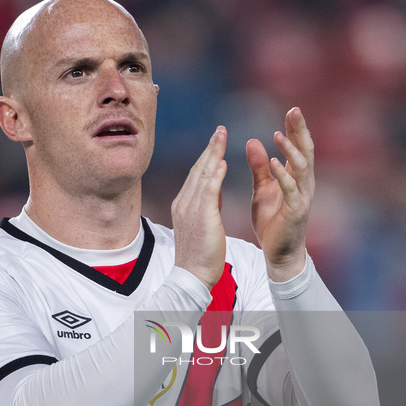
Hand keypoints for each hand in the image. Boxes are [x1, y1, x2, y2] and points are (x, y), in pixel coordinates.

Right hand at [172, 126, 227, 290]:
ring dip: (213, 153)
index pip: (195, 175)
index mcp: (183, 205)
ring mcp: (190, 209)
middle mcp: (184, 203)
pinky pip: (209, 190)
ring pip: (202, 174)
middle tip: (219, 130)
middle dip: (209, 148)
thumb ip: (208, 206)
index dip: (206, 157)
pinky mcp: (201, 216)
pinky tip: (223, 161)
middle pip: (197, 169)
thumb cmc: (199, 256)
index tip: (215, 142)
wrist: (192, 276)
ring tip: (221, 135)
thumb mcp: (202, 226)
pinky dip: (215, 174)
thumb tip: (216, 191)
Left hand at [246, 107, 314, 281]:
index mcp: (296, 176)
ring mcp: (302, 196)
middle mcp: (304, 183)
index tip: (291, 110)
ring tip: (278, 135)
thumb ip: (259, 167)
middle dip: (300, 131)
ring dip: (290, 150)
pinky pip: (291, 190)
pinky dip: (283, 176)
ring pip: (301, 167)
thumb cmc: (272, 221)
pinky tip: (275, 163)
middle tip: (294, 110)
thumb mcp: (262, 189)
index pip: (298, 147)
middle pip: (306, 151)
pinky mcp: (296, 211)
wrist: (278, 252)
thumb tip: (252, 141)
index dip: (295, 129)